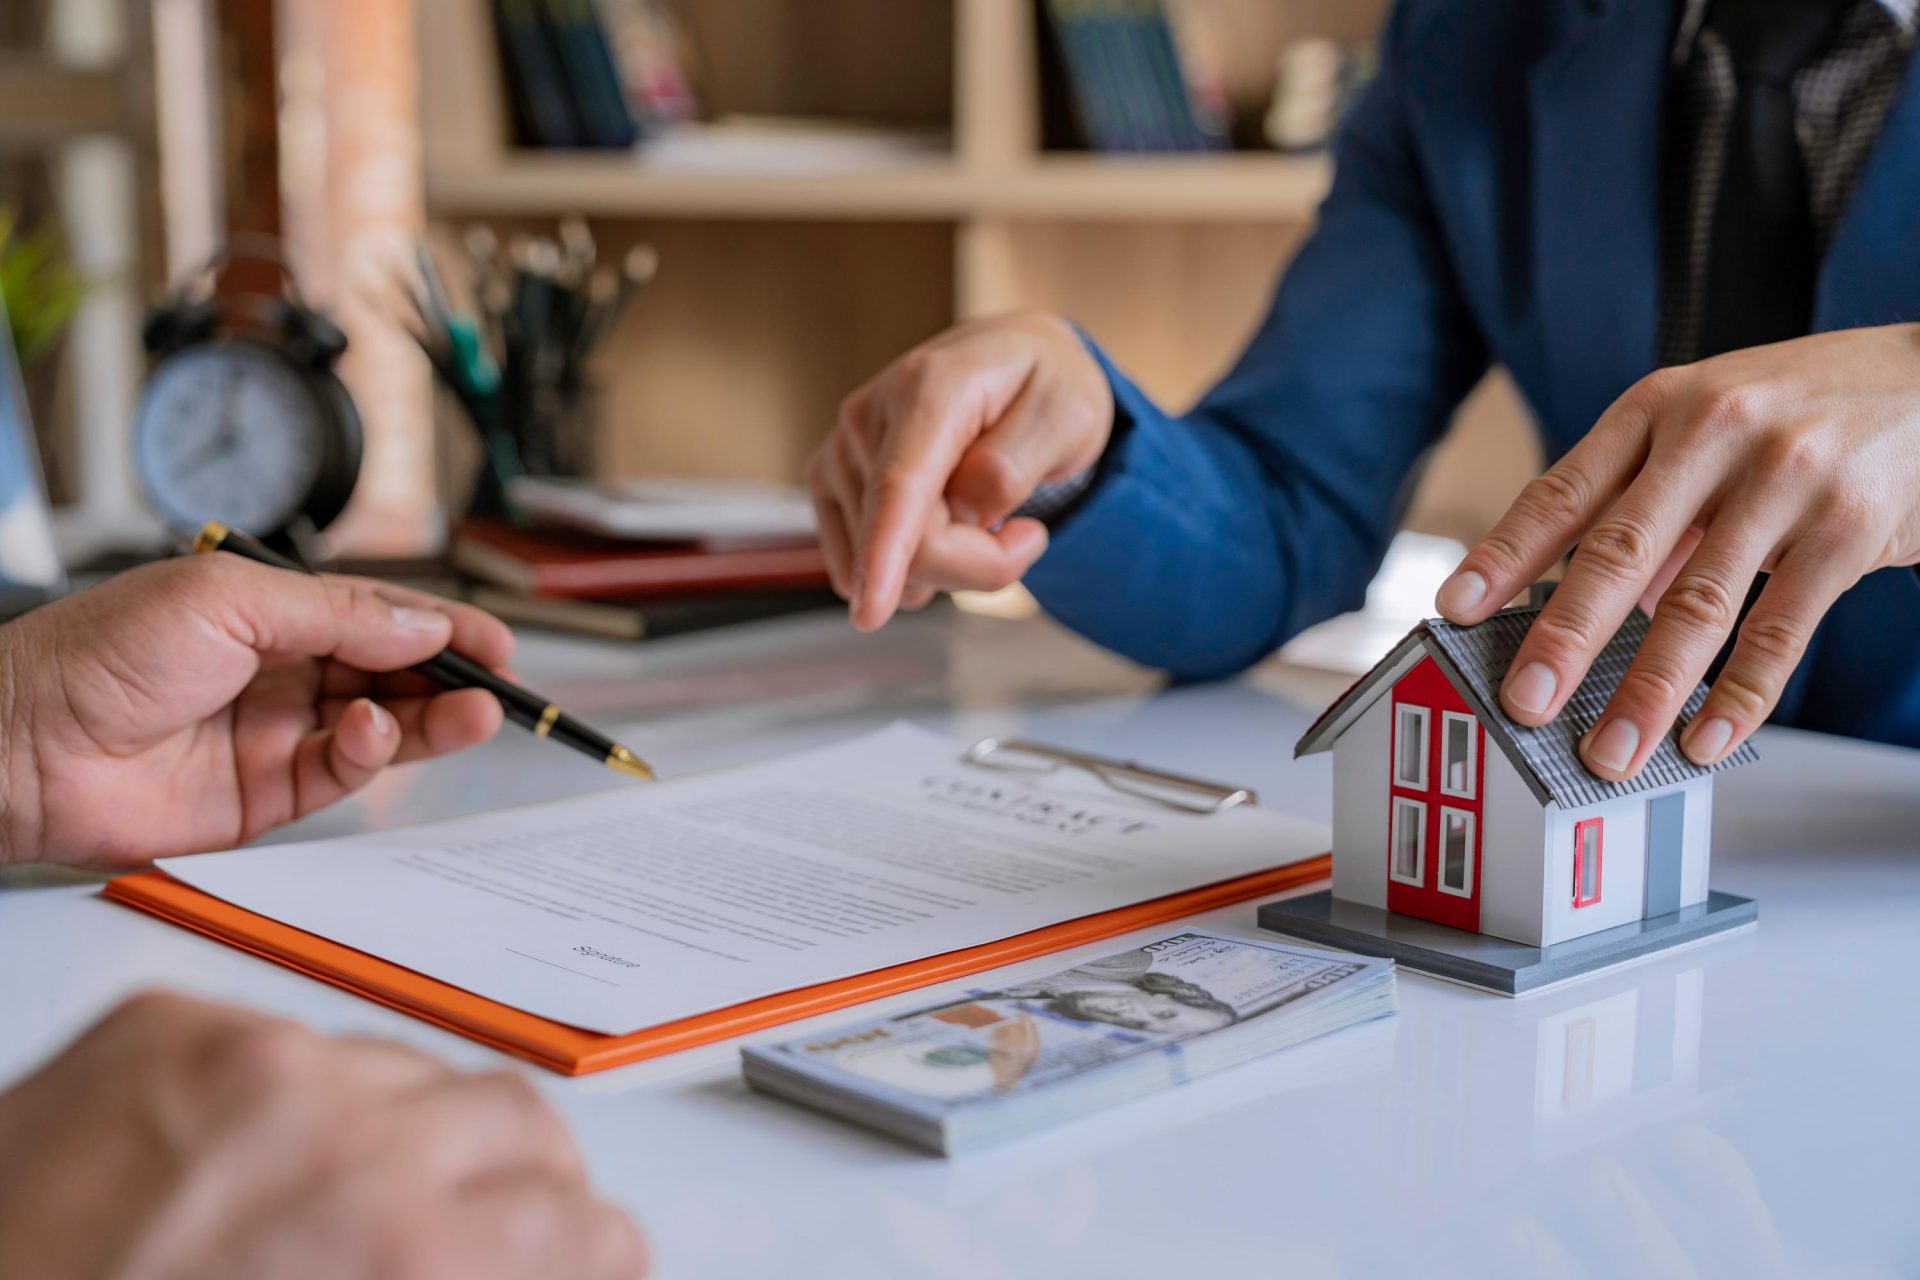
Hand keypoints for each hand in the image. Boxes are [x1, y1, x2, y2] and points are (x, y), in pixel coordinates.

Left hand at [0, 555, 513, 868]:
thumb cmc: (96, 655)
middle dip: (451, 674)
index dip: (443, 627)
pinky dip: (371, 750)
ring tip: (475, 710)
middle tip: (497, 680)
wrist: (21, 746)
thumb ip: (336, 614)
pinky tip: (371, 729)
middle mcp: (280, 671)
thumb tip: (422, 623)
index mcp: (270, 611)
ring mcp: (276, 733)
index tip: (496, 641)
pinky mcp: (268, 795)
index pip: (379, 616)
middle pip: (393, 671)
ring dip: (432, 716)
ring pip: (383, 724)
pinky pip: (345, 772)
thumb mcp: (229, 601)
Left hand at [0, 992, 647, 1279]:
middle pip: (518, 1116)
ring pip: (406, 1064)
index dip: (596, 1250)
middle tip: (505, 1216)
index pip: (583, 1223)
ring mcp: (249, 1061)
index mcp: (400, 1254)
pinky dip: (291, 1091)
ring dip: (411, 1124)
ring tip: (357, 1184)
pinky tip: (249, 1151)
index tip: (589, 1257)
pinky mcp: (163, 1024)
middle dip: (528, 1174)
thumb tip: (517, 1259)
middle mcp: (341, 1137)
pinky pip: (286, 1036)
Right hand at [806, 311, 1113, 630]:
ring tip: (979, 510)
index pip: (901, 484)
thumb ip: (1014, 464)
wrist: (1012, 363)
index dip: (885, 550)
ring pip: (887, 567)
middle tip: (1024, 534)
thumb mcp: (1068, 414)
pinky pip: (861, 568)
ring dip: (947, 563)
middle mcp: (868, 417)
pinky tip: (938, 521)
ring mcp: (841, 452)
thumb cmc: (1043, 386)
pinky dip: (910, 565)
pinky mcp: (830, 482)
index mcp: (930, 388)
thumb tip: (962, 511)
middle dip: (979, 562)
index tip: (869, 609)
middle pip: (911, 546)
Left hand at [1436, 325, 1919, 779]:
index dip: (1502, 558)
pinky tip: (1704, 738)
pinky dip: (1738, 694)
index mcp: (1657, 408)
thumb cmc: (1801, 409)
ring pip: (1698, 602)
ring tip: (1609, 751)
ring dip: (1647, 691)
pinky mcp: (1849, 527)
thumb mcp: (1707, 425)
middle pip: (1618, 551)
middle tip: (1523, 703)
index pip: (1561, 492)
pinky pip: (1781, 627)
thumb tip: (1573, 600)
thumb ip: (1642, 503)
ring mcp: (1784, 478)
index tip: (1453, 611)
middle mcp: (1713, 433)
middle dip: (1563, 639)